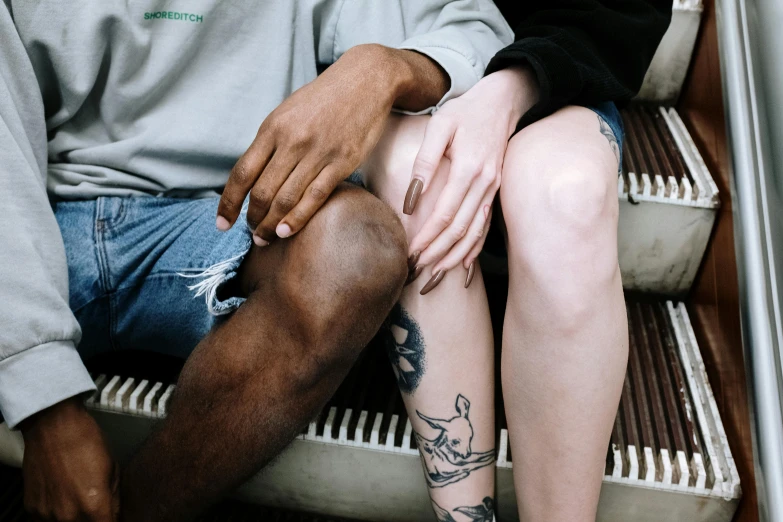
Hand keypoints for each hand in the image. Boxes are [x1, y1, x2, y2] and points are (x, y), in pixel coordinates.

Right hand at [21, 398, 118, 521]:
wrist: (52, 425)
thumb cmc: (83, 440)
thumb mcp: (112, 467)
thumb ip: (114, 497)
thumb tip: (115, 512)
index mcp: (94, 506)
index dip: (112, 520)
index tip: (111, 516)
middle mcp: (69, 515)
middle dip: (94, 517)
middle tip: (94, 502)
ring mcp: (48, 514)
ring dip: (74, 516)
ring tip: (76, 495)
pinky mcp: (33, 508)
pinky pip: (47, 519)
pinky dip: (56, 511)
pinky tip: (61, 493)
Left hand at [217, 44, 448, 244]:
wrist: (366, 80)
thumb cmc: (324, 99)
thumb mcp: (288, 113)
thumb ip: (271, 142)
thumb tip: (253, 177)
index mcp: (273, 128)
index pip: (242, 173)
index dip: (228, 203)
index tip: (222, 224)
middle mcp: (292, 141)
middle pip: (262, 191)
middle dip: (252, 219)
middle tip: (251, 233)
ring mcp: (318, 153)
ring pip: (286, 199)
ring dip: (272, 224)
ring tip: (266, 238)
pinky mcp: (342, 162)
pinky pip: (315, 197)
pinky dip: (298, 218)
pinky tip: (287, 231)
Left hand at [403, 66, 539, 292]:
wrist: (504, 100)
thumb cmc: (467, 110)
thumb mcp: (440, 125)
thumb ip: (424, 162)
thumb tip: (411, 201)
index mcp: (469, 169)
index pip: (445, 214)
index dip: (427, 237)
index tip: (410, 253)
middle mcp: (485, 184)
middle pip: (460, 230)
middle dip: (437, 253)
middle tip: (416, 270)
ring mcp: (493, 190)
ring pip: (474, 233)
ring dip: (454, 257)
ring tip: (435, 275)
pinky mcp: (495, 191)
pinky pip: (485, 227)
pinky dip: (474, 249)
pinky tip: (463, 266)